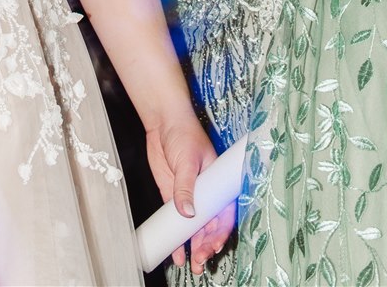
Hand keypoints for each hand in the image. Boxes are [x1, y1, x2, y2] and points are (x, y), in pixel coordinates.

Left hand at [145, 108, 223, 267]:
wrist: (163, 120)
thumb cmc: (184, 133)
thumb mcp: (188, 160)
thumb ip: (187, 187)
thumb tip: (188, 213)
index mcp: (217, 184)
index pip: (223, 214)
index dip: (220, 232)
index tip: (214, 246)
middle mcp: (205, 193)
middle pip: (210, 225)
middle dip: (207, 245)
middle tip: (201, 260)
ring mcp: (189, 195)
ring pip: (194, 227)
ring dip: (194, 246)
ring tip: (192, 265)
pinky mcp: (172, 195)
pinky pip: (176, 221)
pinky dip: (176, 237)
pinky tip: (175, 252)